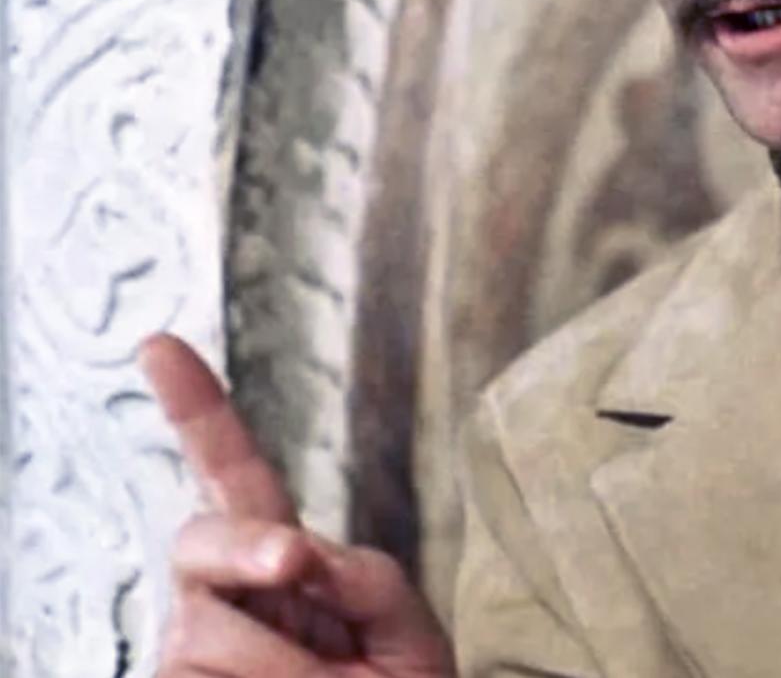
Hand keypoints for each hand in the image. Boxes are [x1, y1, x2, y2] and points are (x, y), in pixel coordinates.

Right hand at [141, 333, 456, 676]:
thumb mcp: (410, 630)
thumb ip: (368, 577)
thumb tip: (301, 550)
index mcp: (286, 559)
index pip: (236, 475)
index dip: (197, 409)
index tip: (160, 344)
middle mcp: (224, 596)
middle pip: (197, 543)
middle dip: (241, 550)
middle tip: (292, 569)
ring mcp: (191, 650)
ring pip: (208, 635)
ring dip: (288, 668)